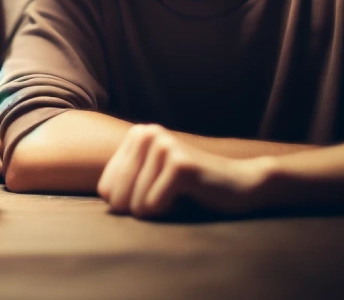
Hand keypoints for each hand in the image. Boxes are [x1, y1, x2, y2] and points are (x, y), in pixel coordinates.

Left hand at [97, 124, 274, 218]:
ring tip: (179, 195)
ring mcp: (164, 146)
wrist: (239, 185)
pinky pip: (154, 205)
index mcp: (137, 135)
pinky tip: (188, 196)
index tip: (154, 194)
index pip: (106, 188)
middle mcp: (147, 134)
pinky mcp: (180, 165)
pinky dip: (169, 210)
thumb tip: (104, 197)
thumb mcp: (151, 177)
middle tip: (166, 198)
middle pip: (117, 197)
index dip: (127, 204)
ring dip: (158, 210)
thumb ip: (125, 180)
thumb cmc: (191, 188)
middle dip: (139, 210)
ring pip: (136, 205)